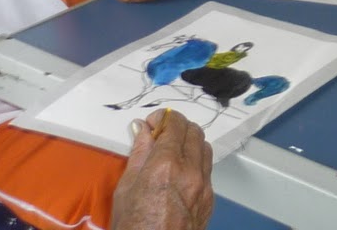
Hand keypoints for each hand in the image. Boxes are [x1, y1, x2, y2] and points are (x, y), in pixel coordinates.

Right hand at [111, 110, 212, 229]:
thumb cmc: (133, 226)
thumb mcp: (126, 189)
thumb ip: (139, 154)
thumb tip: (143, 129)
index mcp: (166, 166)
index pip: (175, 124)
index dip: (164, 118)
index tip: (153, 123)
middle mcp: (190, 171)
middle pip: (194, 131)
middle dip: (178, 127)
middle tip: (161, 135)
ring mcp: (204, 185)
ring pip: (205, 147)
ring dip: (190, 142)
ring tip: (171, 152)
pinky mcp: (210, 198)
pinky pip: (207, 169)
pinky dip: (196, 161)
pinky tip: (180, 172)